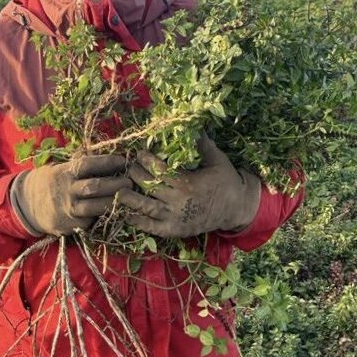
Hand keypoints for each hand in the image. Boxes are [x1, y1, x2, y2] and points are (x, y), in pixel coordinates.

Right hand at [11, 154, 130, 235]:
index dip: (107, 161)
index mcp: (65, 172)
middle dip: (115, 184)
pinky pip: (90, 221)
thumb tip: (101, 148)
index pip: (88, 164)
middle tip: (131, 182)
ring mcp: (68, 209)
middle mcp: (67, 190)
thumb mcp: (60, 167)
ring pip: (95, 207)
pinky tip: (116, 213)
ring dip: (114, 203)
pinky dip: (103, 217)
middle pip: (95, 186)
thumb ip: (79, 161)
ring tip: (129, 199)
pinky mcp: (70, 226)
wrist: (27, 204)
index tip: (124, 160)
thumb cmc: (51, 181)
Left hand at [117, 135, 260, 237]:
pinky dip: (138, 222)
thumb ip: (203, 145)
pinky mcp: (174, 231)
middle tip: (128, 167)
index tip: (139, 153)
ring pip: (146, 208)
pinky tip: (126, 214)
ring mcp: (175, 218)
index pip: (159, 170)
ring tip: (119, 190)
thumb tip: (193, 126)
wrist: (237, 209)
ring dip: (130, 199)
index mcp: (187, 183)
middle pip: (149, 187)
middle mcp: (178, 201)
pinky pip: (152, 227)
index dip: (146, 160)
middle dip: (136, 175)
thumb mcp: (217, 161)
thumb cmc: (226, 182)